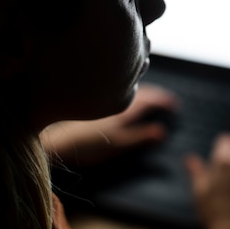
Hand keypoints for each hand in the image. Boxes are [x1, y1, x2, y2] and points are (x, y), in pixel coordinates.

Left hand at [40, 84, 176, 165]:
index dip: (164, 101)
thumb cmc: (87, 142)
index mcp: (126, 107)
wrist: (56, 136)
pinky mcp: (92, 95)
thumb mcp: (119, 143)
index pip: (151, 99)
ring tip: (147, 95)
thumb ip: (140, 136)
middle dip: (155, 93)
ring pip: (128, 85)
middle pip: (141, 89)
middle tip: (165, 99)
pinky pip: (117, 86)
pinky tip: (120, 95)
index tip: (174, 104)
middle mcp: (117, 95)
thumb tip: (162, 131)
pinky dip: (126, 89)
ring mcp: (104, 93)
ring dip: (141, 88)